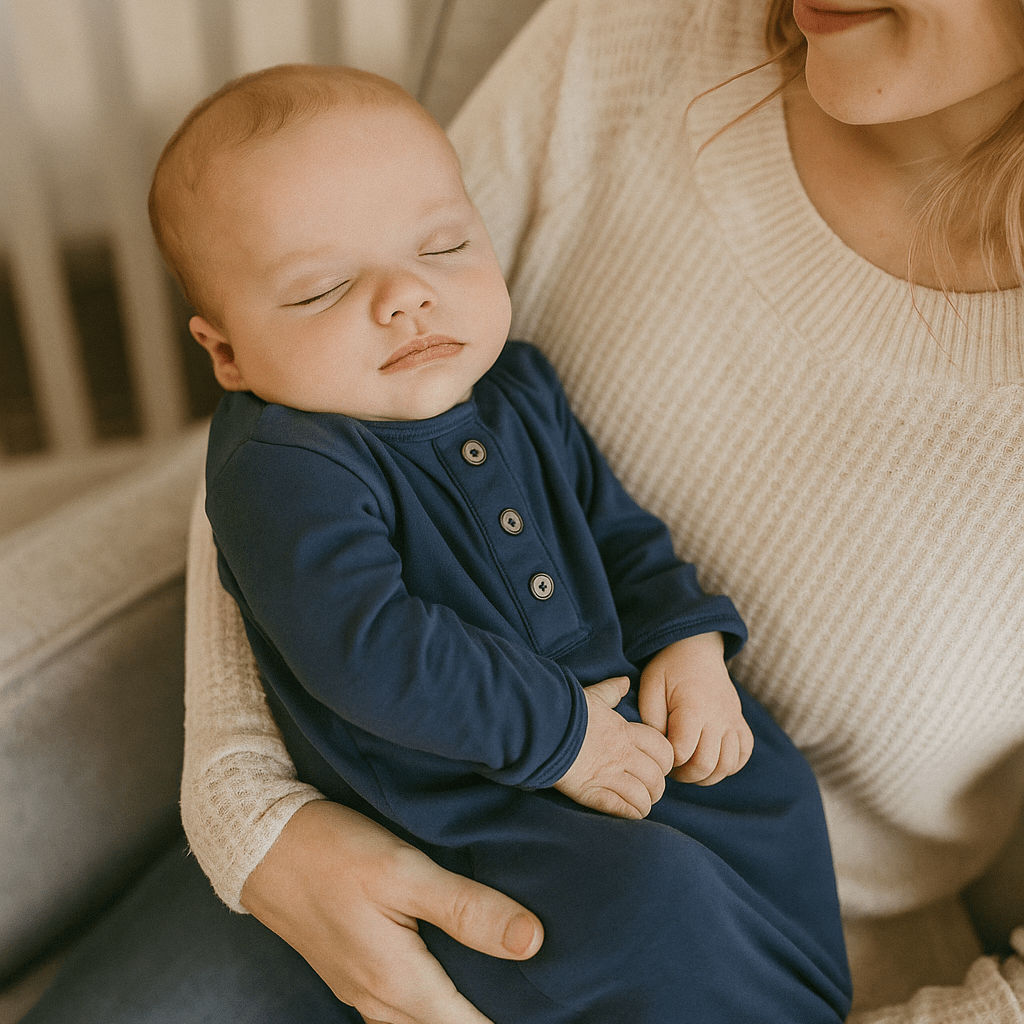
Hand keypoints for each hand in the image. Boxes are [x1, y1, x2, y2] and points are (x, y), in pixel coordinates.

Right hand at [240, 800, 542, 1023]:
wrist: (257, 842)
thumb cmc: (331, 852)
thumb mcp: (403, 871)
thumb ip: (466, 908)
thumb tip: (532, 942)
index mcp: (397, 981)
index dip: (511, 1021)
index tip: (548, 1010)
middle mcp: (376, 998)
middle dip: (482, 1020)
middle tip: (528, 999)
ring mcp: (357, 987)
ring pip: (417, 1022)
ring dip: (453, 1014)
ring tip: (494, 989)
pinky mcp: (348, 968)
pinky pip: (395, 1006)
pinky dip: (426, 1001)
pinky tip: (443, 973)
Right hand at [553, 675, 674, 817]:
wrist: (542, 724)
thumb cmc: (566, 709)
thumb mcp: (593, 696)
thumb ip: (611, 691)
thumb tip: (624, 681)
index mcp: (625, 732)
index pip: (663, 750)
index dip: (665, 761)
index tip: (657, 764)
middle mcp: (622, 754)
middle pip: (656, 777)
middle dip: (657, 787)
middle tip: (650, 789)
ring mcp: (608, 775)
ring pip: (643, 795)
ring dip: (645, 802)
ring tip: (640, 803)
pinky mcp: (591, 792)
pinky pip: (622, 808)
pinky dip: (631, 813)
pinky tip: (630, 813)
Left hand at [638, 633, 752, 785]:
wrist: (697, 649)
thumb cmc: (669, 669)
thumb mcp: (650, 686)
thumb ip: (651, 719)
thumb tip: (660, 748)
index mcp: (693, 708)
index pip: (681, 753)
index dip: (667, 761)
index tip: (659, 753)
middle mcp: (718, 717)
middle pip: (706, 766)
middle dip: (685, 775)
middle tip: (671, 767)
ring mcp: (733, 721)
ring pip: (727, 766)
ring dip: (706, 776)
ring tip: (689, 767)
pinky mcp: (741, 722)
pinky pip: (743, 755)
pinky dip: (729, 766)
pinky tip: (711, 760)